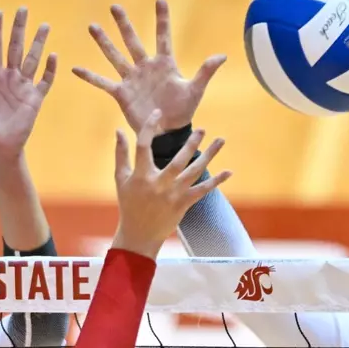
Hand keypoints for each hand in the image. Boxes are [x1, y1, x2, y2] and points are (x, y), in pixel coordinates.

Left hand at [0, 9, 57, 160]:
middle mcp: (9, 78)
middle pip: (15, 47)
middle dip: (19, 28)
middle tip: (23, 9)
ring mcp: (23, 87)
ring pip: (33, 59)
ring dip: (38, 43)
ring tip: (44, 25)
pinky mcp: (35, 99)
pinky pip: (44, 81)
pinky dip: (49, 69)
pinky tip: (53, 55)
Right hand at [73, 0, 226, 132]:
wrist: (168, 132)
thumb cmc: (183, 110)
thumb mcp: (195, 90)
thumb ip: (205, 72)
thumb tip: (222, 56)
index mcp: (164, 64)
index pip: (162, 36)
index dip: (162, 19)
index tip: (160, 0)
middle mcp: (145, 67)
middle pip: (132, 41)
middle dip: (124, 24)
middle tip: (114, 6)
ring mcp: (132, 79)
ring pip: (115, 56)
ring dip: (104, 43)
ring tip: (93, 26)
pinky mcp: (122, 94)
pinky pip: (103, 83)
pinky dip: (90, 76)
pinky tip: (74, 69)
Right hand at [110, 111, 228, 257]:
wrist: (139, 234)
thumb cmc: (129, 203)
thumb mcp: (120, 178)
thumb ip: (121, 153)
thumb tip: (120, 130)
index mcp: (140, 176)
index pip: (144, 146)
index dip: (149, 128)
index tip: (157, 113)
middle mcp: (158, 184)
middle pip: (178, 160)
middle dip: (191, 143)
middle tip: (202, 129)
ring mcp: (173, 195)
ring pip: (194, 172)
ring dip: (209, 155)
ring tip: (221, 140)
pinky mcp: (183, 204)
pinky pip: (203, 191)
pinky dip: (216, 181)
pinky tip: (229, 171)